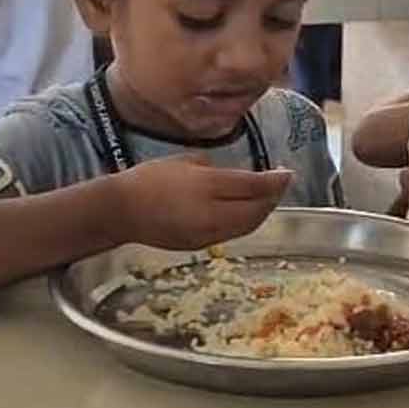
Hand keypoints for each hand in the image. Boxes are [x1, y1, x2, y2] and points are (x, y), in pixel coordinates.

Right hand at [110, 154, 292, 248]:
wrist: (120, 211)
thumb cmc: (150, 178)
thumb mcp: (187, 161)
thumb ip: (217, 169)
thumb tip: (238, 176)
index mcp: (207, 186)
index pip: (253, 185)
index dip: (275, 181)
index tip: (288, 173)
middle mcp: (211, 213)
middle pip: (256, 209)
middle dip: (274, 197)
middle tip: (281, 184)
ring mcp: (207, 233)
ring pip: (248, 225)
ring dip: (263, 212)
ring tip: (269, 198)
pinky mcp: (201, 246)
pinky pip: (233, 234)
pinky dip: (246, 222)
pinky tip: (247, 212)